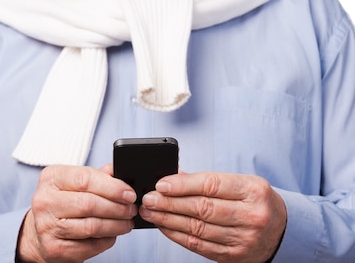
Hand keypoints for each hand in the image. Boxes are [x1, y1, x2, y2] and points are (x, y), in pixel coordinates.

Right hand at [17, 164, 136, 262]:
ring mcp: (47, 226)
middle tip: (131, 209)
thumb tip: (120, 172)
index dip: (112, 187)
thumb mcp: (74, 182)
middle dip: (117, 208)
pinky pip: (89, 246)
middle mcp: (44, 200)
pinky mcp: (54, 248)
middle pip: (89, 204)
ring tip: (126, 222)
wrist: (40, 229)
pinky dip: (106, 240)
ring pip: (91, 226)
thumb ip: (97, 176)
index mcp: (51, 178)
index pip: (85, 179)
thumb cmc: (63, 201)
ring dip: (116, 225)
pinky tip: (112, 234)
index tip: (129, 194)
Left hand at [139, 172, 285, 262]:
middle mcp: (251, 215)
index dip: (182, 185)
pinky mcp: (235, 256)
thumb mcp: (240, 183)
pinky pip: (200, 245)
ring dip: (168, 220)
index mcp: (253, 190)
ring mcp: (244, 238)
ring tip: (151, 212)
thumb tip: (172, 176)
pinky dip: (178, 235)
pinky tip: (164, 226)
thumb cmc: (254, 201)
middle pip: (202, 208)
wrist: (282, 230)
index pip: (211, 185)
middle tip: (148, 199)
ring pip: (198, 228)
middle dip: (170, 203)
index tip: (161, 184)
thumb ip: (207, 180)